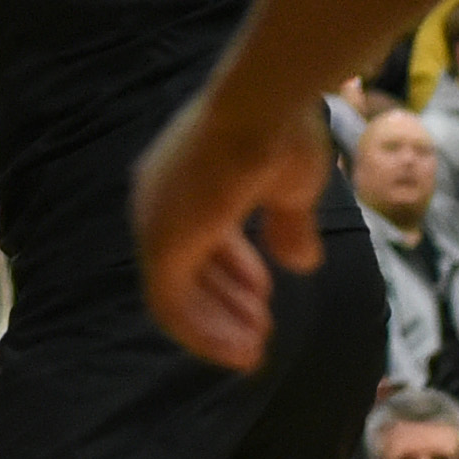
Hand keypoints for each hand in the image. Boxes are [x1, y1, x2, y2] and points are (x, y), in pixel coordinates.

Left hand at [129, 86, 329, 371]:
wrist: (266, 107)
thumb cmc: (281, 134)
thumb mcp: (290, 187)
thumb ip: (288, 225)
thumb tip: (300, 263)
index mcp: (188, 183)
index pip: (202, 239)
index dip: (234, 272)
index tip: (263, 298)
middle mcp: (161, 202)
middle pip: (186, 269)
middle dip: (225, 304)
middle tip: (260, 332)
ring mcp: (157, 223)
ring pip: (176, 295)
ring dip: (215, 327)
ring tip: (253, 350)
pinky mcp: (162, 244)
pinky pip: (172, 306)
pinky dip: (203, 333)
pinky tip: (240, 351)